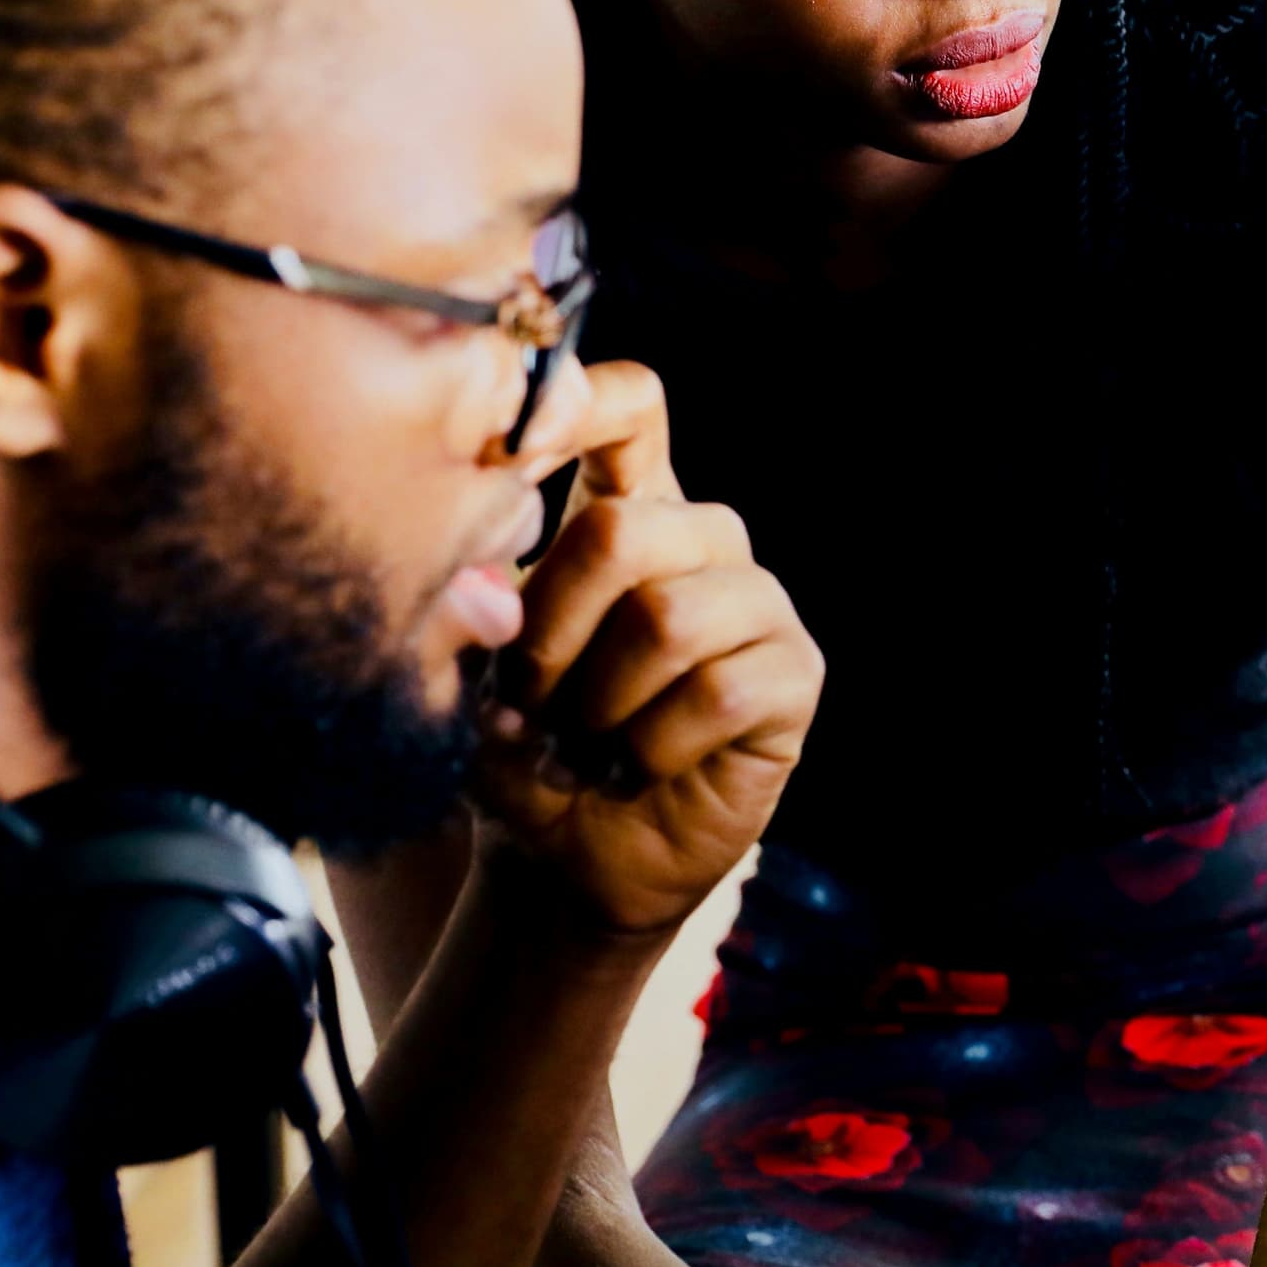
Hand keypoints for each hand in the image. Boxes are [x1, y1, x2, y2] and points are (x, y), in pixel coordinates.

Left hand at [472, 362, 819, 937]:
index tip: (513, 454)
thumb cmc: (520, 748)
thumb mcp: (473, 672)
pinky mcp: (793, 673)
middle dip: (549, 632)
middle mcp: (700, 539)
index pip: (631, 407)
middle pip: (624, 527)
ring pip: (668, 618)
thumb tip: (492, 588)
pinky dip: (651, 747)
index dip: (581, 405)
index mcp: (625, 510)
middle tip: (526, 701)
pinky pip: (719, 690)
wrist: (567, 861)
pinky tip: (636, 769)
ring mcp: (756, 603)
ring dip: (598, 704)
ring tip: (580, 744)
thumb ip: (478, 611)